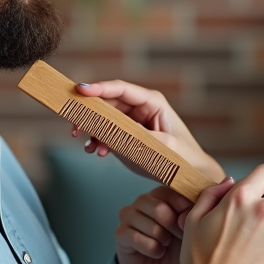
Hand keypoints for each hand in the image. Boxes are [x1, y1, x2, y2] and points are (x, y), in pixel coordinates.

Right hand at [73, 80, 224, 182]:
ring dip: (91, 129)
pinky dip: (97, 141)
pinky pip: (105, 133)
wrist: (189, 176)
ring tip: (87, 144)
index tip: (80, 90)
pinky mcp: (126, 136)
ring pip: (103, 118)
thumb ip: (137, 135)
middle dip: (90, 113)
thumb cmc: (182, 157)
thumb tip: (110, 130)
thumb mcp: (163, 146)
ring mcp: (132, 121)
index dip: (99, 87)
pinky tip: (96, 151)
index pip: (122, 89)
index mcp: (152, 102)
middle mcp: (140, 108)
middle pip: (108, 102)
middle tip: (75, 125)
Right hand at [114, 186, 198, 263]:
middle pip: (159, 208)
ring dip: (163, 239)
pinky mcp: (120, 233)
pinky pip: (137, 239)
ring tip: (167, 245)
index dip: (184, 208)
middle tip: (180, 237)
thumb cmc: (176, 247)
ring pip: (150, 225)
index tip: (193, 223)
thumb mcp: (191, 231)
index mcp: (161, 195)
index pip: (171, 191)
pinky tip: (157, 252)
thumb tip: (191, 213)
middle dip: (174, 227)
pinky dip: (152, 249)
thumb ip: (194, 217)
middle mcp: (143, 201)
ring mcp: (129, 215)